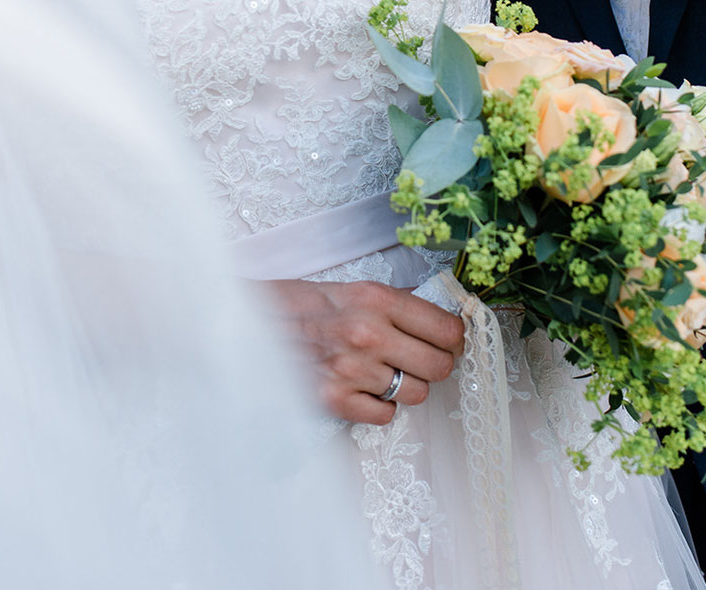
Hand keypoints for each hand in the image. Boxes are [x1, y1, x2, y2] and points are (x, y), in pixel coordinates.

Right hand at [265, 277, 464, 424]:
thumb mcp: (352, 289)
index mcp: (376, 299)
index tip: (450, 340)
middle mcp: (368, 333)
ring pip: (416, 394)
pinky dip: (380, 405)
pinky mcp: (334, 400)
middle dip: (436, 364)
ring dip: (407, 386)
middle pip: (439, 366)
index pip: (446, 329)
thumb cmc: (303, 304)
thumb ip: (395, 304)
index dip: (454, 338)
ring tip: (385, 372)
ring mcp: (352, 370)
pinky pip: (386, 415)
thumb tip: (441, 319)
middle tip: (423, 359)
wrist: (250, 323)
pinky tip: (365, 388)